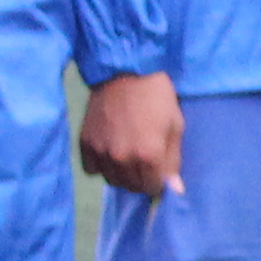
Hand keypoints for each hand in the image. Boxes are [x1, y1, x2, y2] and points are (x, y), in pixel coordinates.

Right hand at [81, 71, 185, 197]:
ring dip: (122, 175)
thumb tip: (175, 191)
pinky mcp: (85, 143)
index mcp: (148, 155)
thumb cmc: (157, 96)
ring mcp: (101, 151)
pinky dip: (101, 166)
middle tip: (144, 162)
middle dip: (141, 179)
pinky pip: (91, 169)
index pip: (152, 188)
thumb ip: (173, 161)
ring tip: (127, 157)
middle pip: (131, 187)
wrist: (125, 69)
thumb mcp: (175, 126)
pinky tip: (109, 151)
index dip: (158, 182)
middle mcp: (122, 158)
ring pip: (112, 181)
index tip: (158, 171)